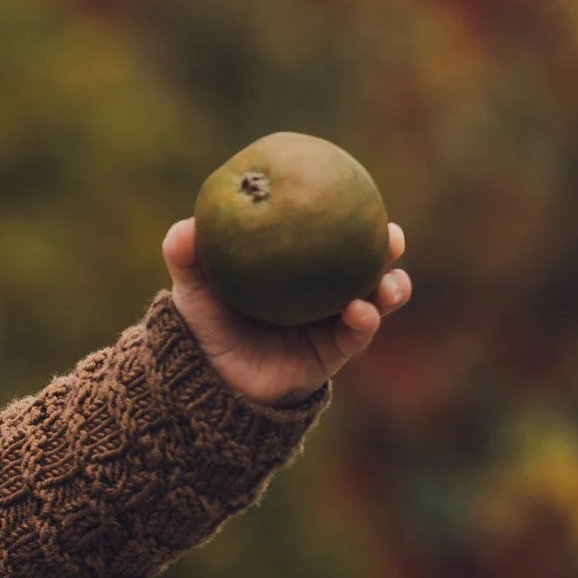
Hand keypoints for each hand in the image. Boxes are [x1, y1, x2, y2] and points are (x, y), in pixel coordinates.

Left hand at [163, 218, 411, 406]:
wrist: (210, 381)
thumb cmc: (204, 327)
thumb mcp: (193, 290)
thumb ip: (186, 257)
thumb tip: (186, 227)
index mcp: (298, 267)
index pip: (333, 234)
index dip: (355, 216)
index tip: (365, 196)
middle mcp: (321, 292)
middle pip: (366, 263)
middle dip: (387, 248)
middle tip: (390, 235)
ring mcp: (331, 322)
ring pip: (375, 300)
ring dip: (390, 289)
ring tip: (386, 284)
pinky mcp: (333, 353)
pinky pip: (356, 336)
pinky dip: (364, 321)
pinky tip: (360, 311)